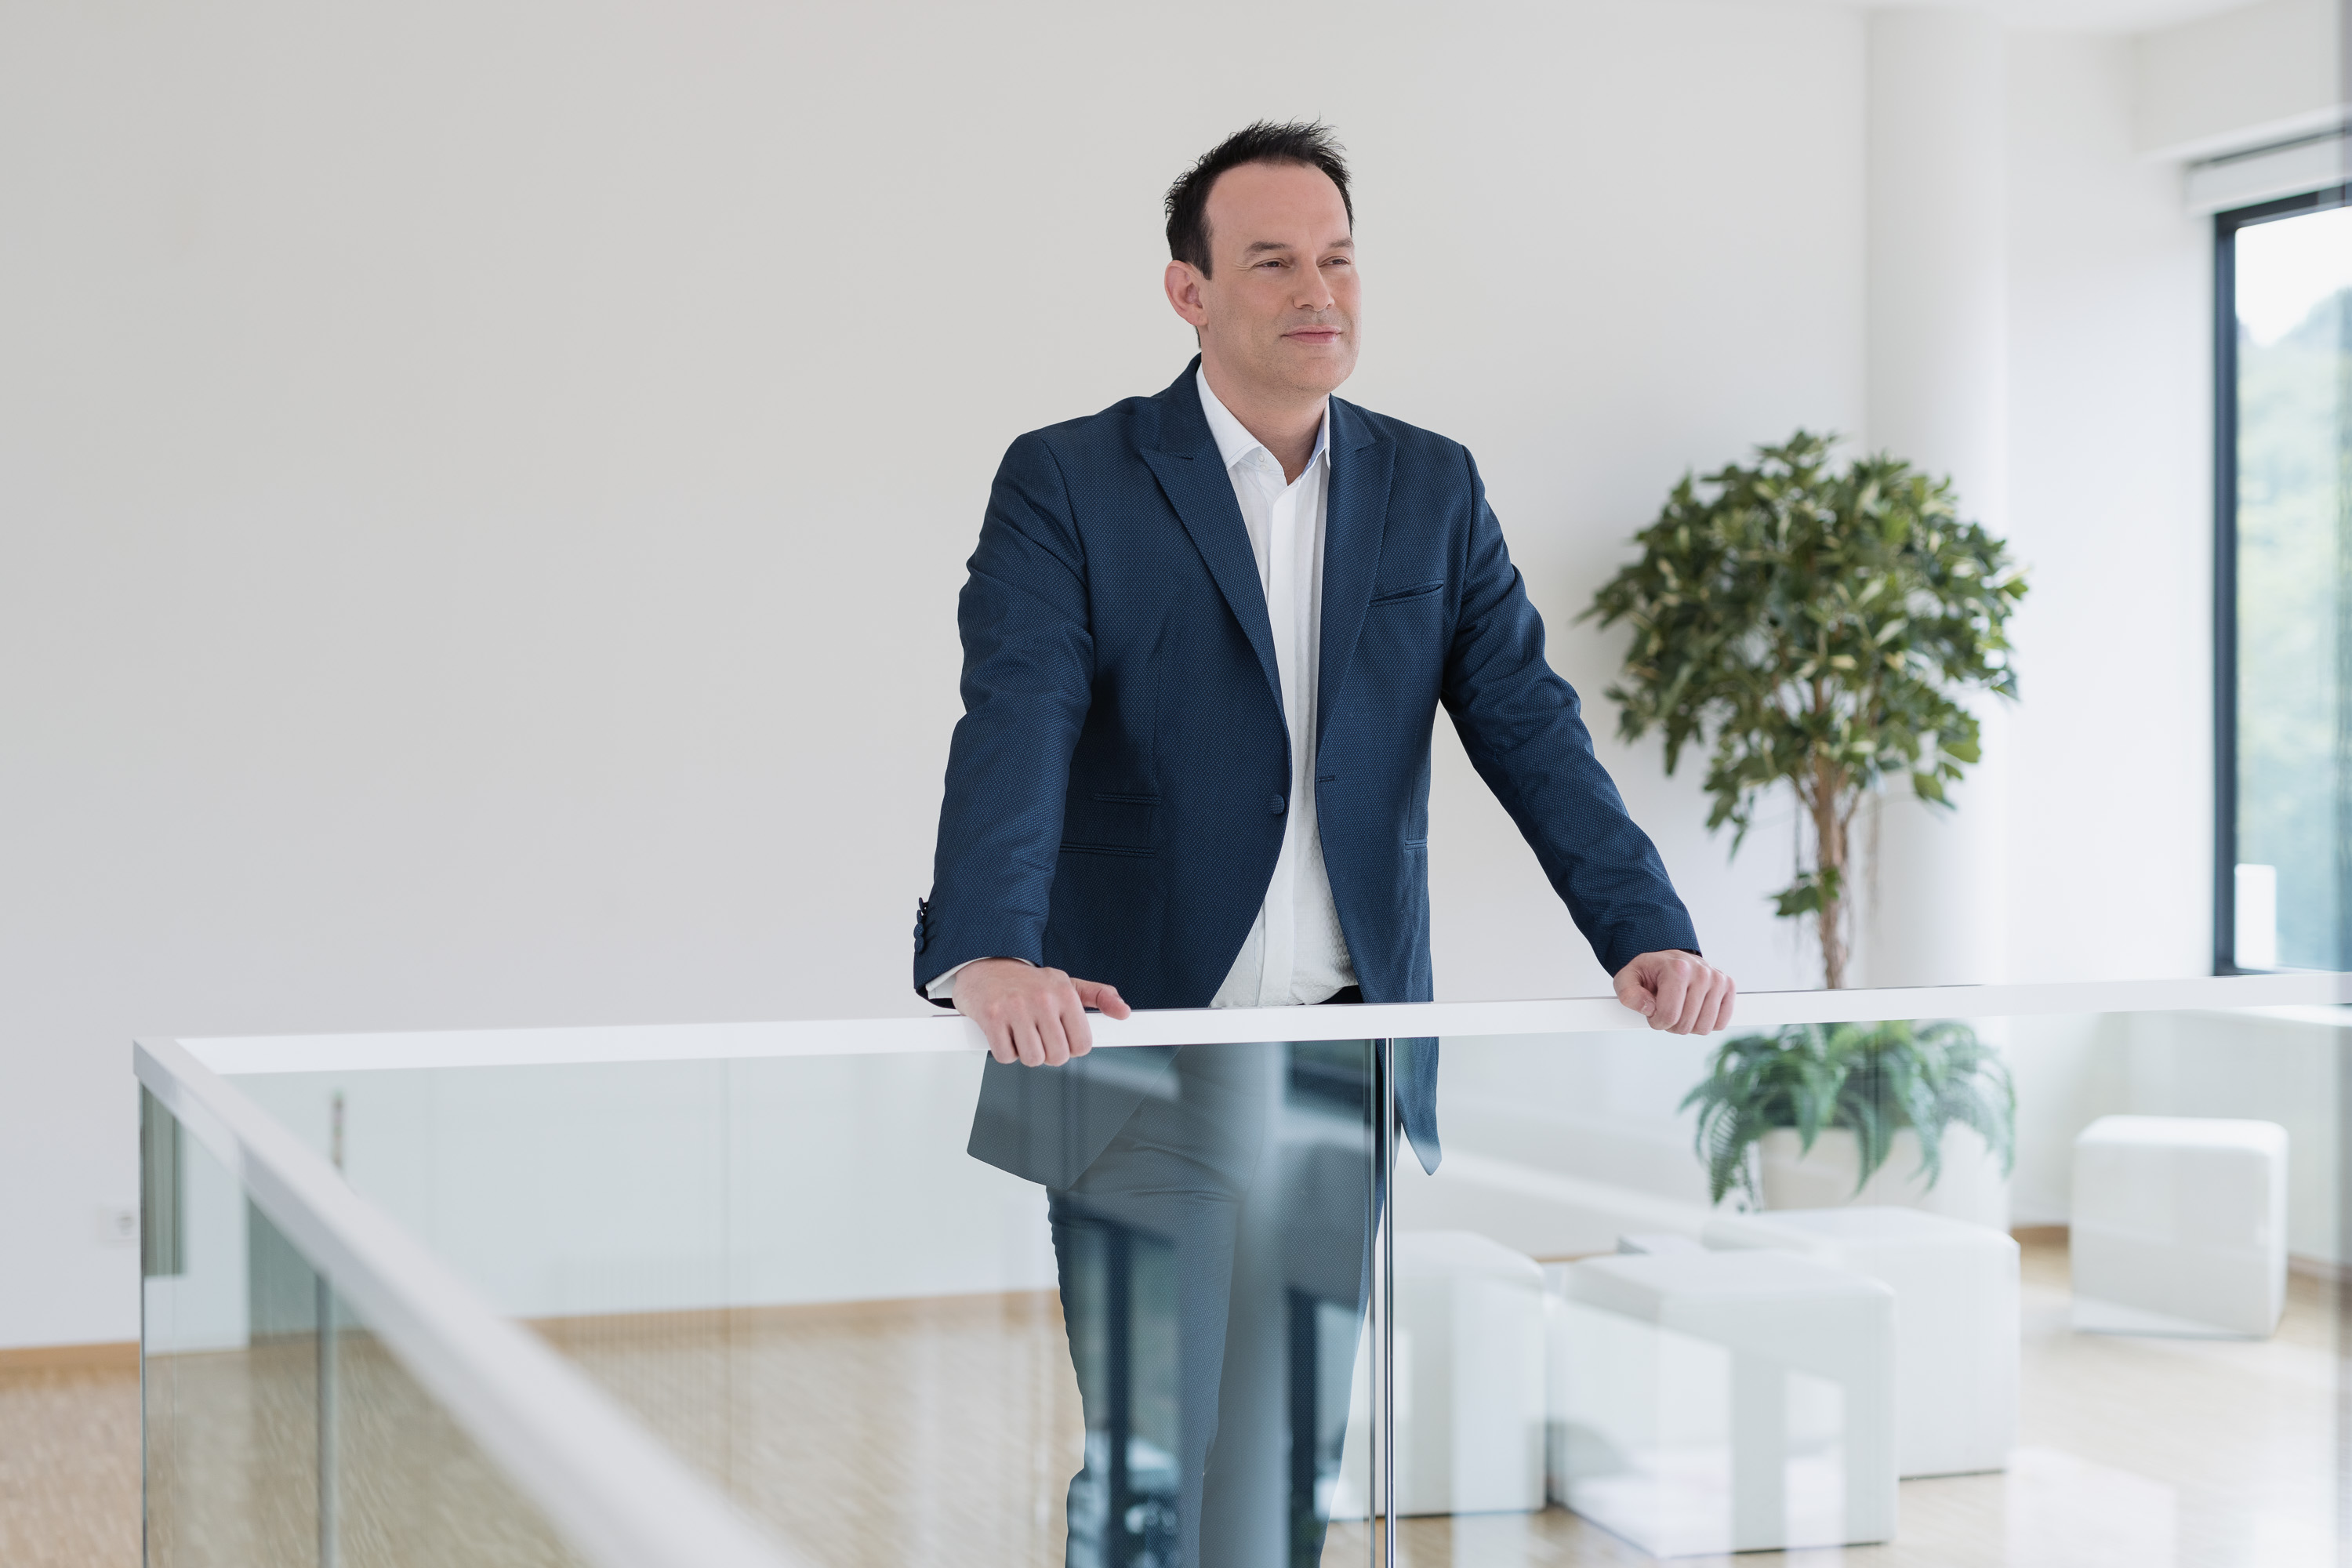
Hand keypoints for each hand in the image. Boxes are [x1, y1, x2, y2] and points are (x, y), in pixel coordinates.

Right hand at [954, 958, 1131, 1065]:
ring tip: (1021, 1033)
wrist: (987, 964)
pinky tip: (1005, 1034)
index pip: (1082, 1044)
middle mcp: (1042, 999)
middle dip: (1048, 1052)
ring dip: (1025, 1053)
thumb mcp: (1067, 983)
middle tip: (1039, 1036)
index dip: (1072, 1048)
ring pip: (1032, 1059)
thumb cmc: (1028, 981)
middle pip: (1058, 1056)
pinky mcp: (992, 1018)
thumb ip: (1099, 997)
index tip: (1062, 1040)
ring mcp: (1016, 1008)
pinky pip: (1006, 1056)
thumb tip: (1123, 1012)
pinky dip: (1005, 1051)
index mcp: (1064, 993)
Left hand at [1614, 950, 1735, 1033]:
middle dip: (1671, 1024)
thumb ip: (1628, 994)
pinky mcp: (1729, 986)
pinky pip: (1720, 1023)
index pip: (1668, 1015)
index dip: (1656, 1021)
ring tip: (1680, 1007)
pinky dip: (1706, 1022)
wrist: (1670, 960)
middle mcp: (1701, 972)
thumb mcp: (1628, 979)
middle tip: (1666, 1007)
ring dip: (1688, 1025)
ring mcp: (1718, 979)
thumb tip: (1649, 1008)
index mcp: (1677, 968)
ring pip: (1704, 1027)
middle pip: (1685, 1024)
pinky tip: (1696, 1009)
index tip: (1652, 1010)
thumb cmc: (1650, 972)